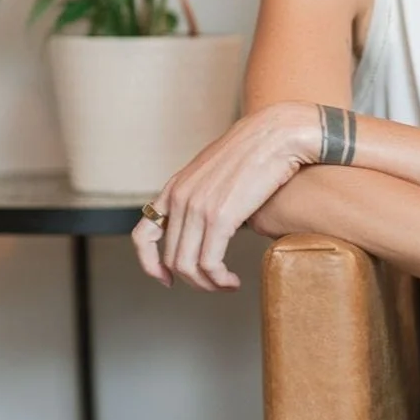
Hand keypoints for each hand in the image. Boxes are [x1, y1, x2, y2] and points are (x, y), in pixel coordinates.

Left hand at [130, 101, 319, 290]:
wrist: (277, 133)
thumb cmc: (256, 150)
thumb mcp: (217, 171)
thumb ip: (205, 193)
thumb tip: (211, 218)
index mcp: (175, 188)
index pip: (143, 235)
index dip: (150, 264)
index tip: (168, 279)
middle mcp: (180, 198)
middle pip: (171, 258)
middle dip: (193, 280)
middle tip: (216, 284)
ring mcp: (198, 208)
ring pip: (188, 266)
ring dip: (208, 284)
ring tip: (227, 285)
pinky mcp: (220, 217)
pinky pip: (210, 263)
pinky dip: (219, 280)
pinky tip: (234, 281)